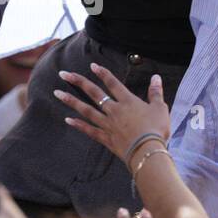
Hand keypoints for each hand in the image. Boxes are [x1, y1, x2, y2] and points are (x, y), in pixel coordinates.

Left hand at [56, 63, 170, 168]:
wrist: (147, 151)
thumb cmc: (156, 129)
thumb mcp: (160, 108)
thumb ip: (156, 92)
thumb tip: (156, 77)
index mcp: (128, 101)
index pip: (113, 83)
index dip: (103, 73)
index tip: (92, 65)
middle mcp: (114, 110)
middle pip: (94, 93)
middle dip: (78, 82)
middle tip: (63, 74)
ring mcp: (108, 124)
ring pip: (86, 110)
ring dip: (71, 101)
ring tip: (57, 93)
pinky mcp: (106, 138)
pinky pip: (90, 130)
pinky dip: (79, 125)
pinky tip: (68, 120)